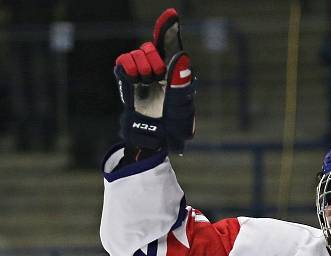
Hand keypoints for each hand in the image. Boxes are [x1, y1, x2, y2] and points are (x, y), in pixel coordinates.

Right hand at [114, 8, 195, 153]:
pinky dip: (128, 68)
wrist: (155, 141)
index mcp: (175, 72)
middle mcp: (159, 70)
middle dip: (154, 60)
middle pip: (151, 48)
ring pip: (138, 54)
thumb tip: (181, 57)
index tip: (172, 15)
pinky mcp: (127, 82)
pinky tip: (135, 79)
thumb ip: (181, 82)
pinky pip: (123, 63)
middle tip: (158, 78)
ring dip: (143, 67)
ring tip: (148, 84)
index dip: (169, 28)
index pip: (170, 45)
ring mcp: (142, 75)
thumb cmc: (174, 125)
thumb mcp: (182, 106)